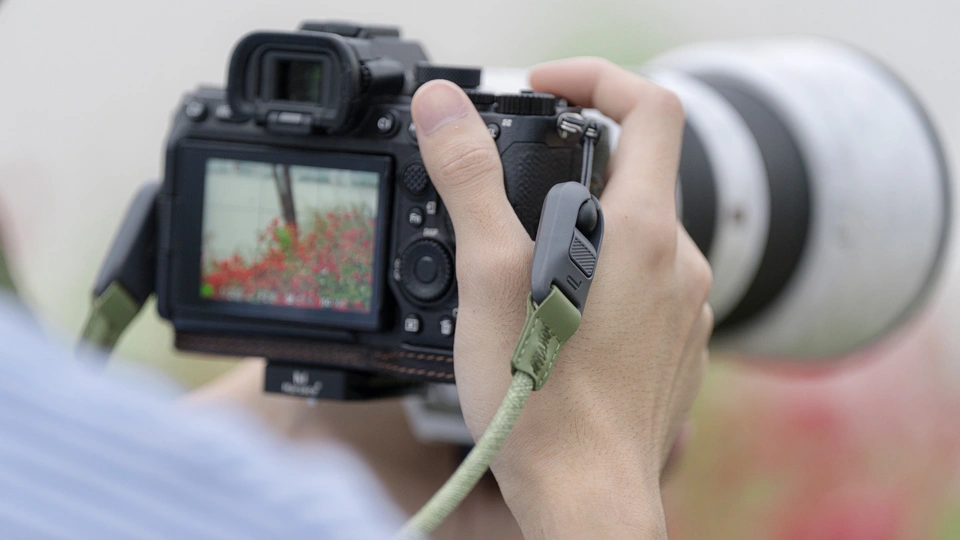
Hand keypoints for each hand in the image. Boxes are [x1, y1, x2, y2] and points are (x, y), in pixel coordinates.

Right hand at [410, 58, 712, 538]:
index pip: (649, 106)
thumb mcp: (489, 276)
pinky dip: (602, 278)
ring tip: (524, 276)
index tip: (546, 88)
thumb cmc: (542, 403)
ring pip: (637, 234)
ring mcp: (685, 308)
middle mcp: (679, 262)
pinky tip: (557, 321)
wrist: (588, 499)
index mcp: (642, 230)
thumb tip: (443, 107)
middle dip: (572, 168)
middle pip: (637, 173)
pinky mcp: (677, 345)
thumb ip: (469, 179)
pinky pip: (644, 284)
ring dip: (584, 231)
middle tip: (510, 202)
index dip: (596, 78)